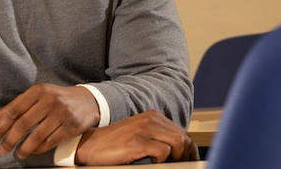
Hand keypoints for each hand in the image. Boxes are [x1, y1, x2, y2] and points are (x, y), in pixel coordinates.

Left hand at [0, 83, 99, 157]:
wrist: (88, 100)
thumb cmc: (57, 99)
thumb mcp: (38, 96)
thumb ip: (16, 107)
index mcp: (39, 90)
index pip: (14, 110)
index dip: (1, 126)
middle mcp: (50, 100)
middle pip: (23, 123)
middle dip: (10, 139)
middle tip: (2, 150)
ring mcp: (62, 113)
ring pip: (37, 136)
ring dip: (24, 148)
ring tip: (17, 154)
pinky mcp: (72, 126)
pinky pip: (50, 142)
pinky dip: (39, 149)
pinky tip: (33, 151)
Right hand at [74, 110, 198, 165]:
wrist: (89, 145)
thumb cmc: (114, 144)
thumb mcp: (139, 135)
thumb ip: (157, 138)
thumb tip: (178, 153)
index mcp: (153, 117)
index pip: (181, 132)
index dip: (190, 149)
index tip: (190, 160)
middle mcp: (151, 120)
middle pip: (183, 137)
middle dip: (187, 154)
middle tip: (184, 165)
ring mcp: (144, 130)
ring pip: (177, 142)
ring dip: (178, 157)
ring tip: (171, 165)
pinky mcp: (137, 142)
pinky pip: (163, 151)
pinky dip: (163, 159)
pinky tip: (154, 162)